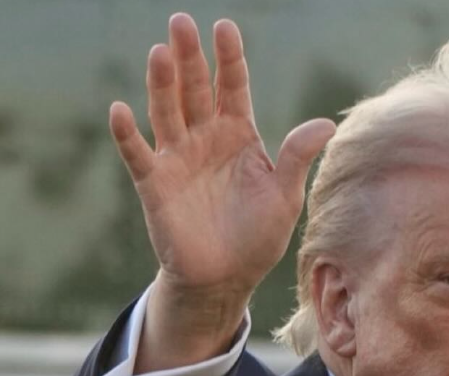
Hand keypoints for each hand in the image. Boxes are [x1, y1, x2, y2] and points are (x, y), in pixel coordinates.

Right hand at [109, 13, 334, 371]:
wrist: (226, 277)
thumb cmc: (258, 236)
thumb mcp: (285, 196)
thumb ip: (297, 157)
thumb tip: (327, 123)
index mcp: (239, 135)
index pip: (233, 87)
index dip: (229, 59)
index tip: (225, 27)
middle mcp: (205, 138)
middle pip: (195, 89)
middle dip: (190, 57)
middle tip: (182, 22)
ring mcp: (177, 158)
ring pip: (167, 112)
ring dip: (161, 84)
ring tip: (161, 52)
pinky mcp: (154, 184)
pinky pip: (138, 154)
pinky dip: (127, 134)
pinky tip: (120, 110)